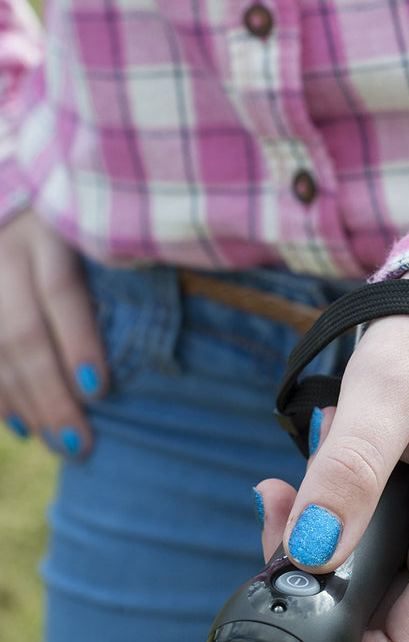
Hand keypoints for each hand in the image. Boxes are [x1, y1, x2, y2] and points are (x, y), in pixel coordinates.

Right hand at [0, 209, 106, 454]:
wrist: (20, 198)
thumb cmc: (86, 223)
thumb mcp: (101, 231)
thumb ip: (125, 267)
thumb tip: (159, 338)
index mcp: (52, 230)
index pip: (61, 291)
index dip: (78, 342)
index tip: (99, 391)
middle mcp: (7, 250)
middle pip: (22, 332)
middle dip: (50, 394)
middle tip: (77, 444)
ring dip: (22, 402)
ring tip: (55, 443)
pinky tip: (19, 426)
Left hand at [257, 269, 408, 641]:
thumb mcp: (388, 385)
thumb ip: (348, 469)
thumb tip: (307, 553)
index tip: (285, 581)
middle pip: (397, 628)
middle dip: (325, 584)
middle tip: (283, 504)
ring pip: (404, 594)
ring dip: (342, 552)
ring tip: (309, 477)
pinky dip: (370, 532)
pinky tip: (348, 478)